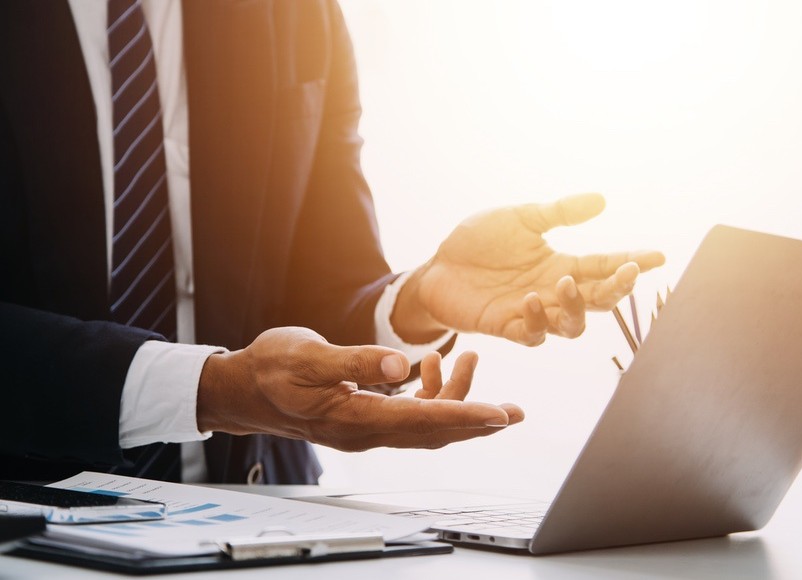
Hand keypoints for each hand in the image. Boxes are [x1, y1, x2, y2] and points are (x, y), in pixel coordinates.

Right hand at [197, 327, 523, 450]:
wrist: (241, 388)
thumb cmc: (269, 369)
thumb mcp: (307, 356)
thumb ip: (355, 361)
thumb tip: (402, 366)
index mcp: (354, 419)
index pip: (423, 421)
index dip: (465, 417)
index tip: (501, 415)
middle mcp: (365, 432)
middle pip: (434, 432)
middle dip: (479, 421)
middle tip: (517, 411)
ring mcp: (365, 427)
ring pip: (424, 421)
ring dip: (454, 397)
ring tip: (471, 358)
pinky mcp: (364, 416)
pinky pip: (408, 412)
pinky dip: (427, 392)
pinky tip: (428, 364)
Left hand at [393, 193, 664, 344]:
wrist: (437, 266)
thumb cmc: (478, 242)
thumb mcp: (521, 218)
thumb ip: (560, 213)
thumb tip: (601, 199)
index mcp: (561, 264)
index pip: (605, 266)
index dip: (632, 263)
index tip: (658, 256)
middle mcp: (553, 292)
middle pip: (599, 300)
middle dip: (617, 288)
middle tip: (626, 273)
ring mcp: (532, 312)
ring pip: (573, 324)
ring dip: (577, 306)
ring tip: (567, 281)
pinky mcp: (506, 327)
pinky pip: (533, 334)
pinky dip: (537, 320)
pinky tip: (530, 299)